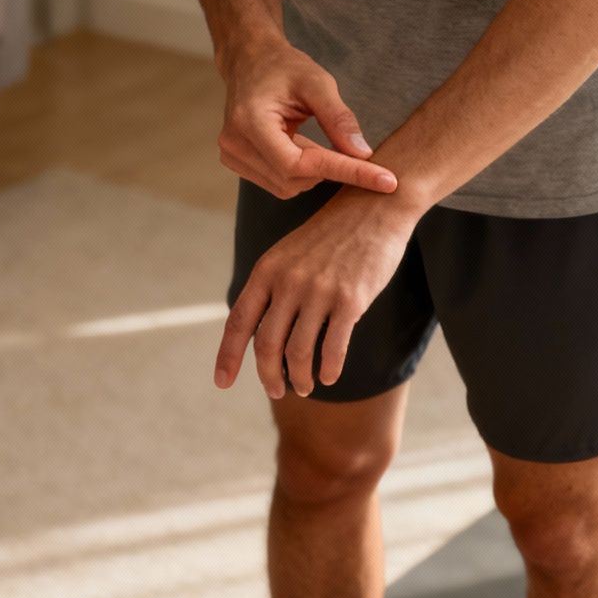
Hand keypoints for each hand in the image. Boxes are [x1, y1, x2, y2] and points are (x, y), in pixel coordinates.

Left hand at [217, 190, 421, 397]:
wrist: (375, 206)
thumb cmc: (332, 236)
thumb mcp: (290, 254)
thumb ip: (272, 289)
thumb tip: (261, 335)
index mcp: (267, 270)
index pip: (238, 322)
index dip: (227, 356)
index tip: (222, 383)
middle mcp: (288, 281)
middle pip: (267, 345)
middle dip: (269, 377)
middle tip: (277, 391)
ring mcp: (319, 291)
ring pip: (299, 352)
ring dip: (300, 378)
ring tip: (305, 387)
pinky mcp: (351, 299)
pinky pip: (333, 347)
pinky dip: (328, 369)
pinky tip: (329, 377)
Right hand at [219, 37, 397, 198]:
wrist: (249, 61)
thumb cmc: (282, 66)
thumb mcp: (317, 82)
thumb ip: (339, 118)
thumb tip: (363, 154)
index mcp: (250, 121)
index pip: (300, 164)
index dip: (343, 172)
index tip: (384, 180)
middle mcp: (234, 144)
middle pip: (293, 179)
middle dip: (328, 168)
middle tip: (348, 147)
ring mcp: (231, 155)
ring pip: (286, 186)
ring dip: (312, 170)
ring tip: (313, 137)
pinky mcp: (235, 162)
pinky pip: (277, 183)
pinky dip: (299, 171)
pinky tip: (300, 146)